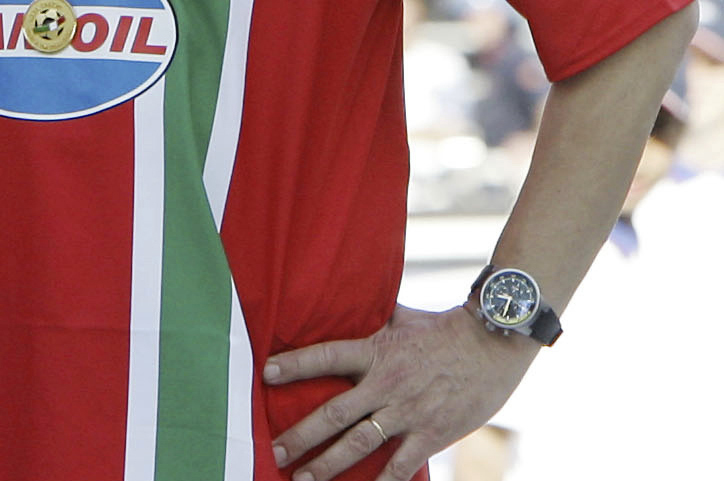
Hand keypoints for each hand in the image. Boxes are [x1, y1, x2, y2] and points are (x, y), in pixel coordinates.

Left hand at [265, 304, 536, 480]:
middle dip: (301, 435)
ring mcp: (408, 412)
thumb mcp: (402, 317)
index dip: (295, 365)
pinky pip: (401, 465)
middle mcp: (386, 384)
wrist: (494, 347)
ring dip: (329, 465)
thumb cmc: (444, 328)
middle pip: (334, 413)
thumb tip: (343, 297)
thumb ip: (372, 317)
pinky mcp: (432, 435)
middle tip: (274, 451)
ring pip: (359, 444)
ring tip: (303, 479)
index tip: (267, 374)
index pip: (326, 357)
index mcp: (376, 352)